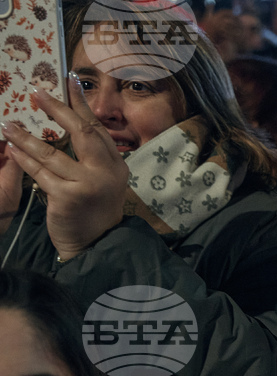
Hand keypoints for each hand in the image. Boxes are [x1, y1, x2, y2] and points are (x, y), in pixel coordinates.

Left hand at [0, 75, 128, 260]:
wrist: (95, 243)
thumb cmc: (94, 210)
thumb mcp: (101, 180)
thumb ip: (92, 156)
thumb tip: (72, 123)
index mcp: (116, 164)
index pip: (97, 128)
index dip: (82, 103)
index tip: (69, 80)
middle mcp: (106, 172)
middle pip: (81, 133)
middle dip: (58, 110)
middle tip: (37, 93)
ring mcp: (88, 184)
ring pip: (52, 153)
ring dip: (27, 137)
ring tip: (8, 125)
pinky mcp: (68, 197)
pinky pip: (40, 173)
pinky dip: (23, 160)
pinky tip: (12, 150)